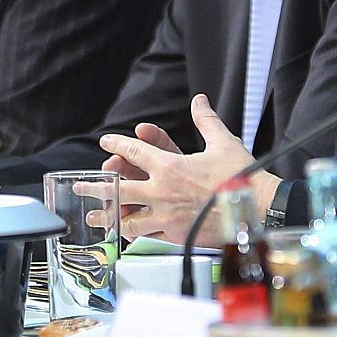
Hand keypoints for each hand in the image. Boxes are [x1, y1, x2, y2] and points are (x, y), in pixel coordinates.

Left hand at [99, 94, 275, 245]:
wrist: (257, 207)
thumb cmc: (241, 174)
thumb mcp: (222, 141)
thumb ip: (205, 120)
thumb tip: (199, 100)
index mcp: (169, 165)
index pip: (135, 151)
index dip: (117, 144)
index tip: (106, 142)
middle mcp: (161, 191)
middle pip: (118, 188)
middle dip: (95, 186)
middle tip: (79, 186)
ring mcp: (166, 215)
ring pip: (127, 217)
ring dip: (108, 216)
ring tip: (93, 216)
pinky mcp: (175, 234)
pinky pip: (147, 235)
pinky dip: (133, 235)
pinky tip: (122, 235)